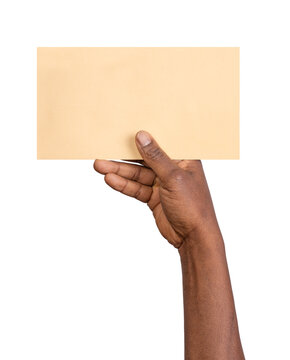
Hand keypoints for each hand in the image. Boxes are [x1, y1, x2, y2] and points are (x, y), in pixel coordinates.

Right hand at [94, 131, 218, 247]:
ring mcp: (162, 183)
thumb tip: (142, 136)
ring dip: (119, 170)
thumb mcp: (173, 178)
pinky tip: (110, 179)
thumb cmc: (193, 206)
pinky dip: (123, 184)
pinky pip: (136, 188)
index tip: (124, 129)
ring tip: (100, 165)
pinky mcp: (153, 197)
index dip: (144, 136)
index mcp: (184, 159)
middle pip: (144, 159)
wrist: (193, 238)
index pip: (161, 143)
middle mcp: (172, 169)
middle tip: (104, 150)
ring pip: (137, 174)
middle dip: (124, 156)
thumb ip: (156, 157)